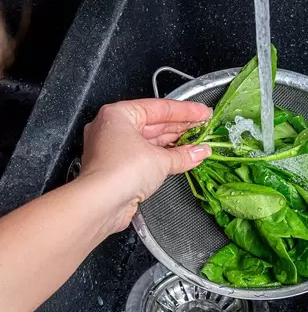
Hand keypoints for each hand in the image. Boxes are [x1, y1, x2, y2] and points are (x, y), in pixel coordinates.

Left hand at [80, 99, 211, 233]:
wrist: (100, 204)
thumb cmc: (121, 171)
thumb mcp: (161, 159)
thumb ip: (184, 154)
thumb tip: (200, 152)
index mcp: (118, 115)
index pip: (159, 108)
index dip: (185, 110)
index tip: (202, 112)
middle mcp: (113, 129)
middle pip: (154, 124)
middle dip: (181, 127)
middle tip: (203, 126)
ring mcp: (114, 150)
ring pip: (150, 142)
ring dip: (175, 144)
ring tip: (197, 144)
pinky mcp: (118, 169)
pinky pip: (146, 157)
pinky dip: (165, 158)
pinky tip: (184, 159)